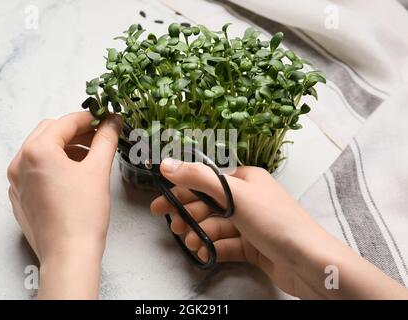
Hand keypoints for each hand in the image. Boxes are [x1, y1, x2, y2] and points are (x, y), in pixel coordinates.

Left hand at [7, 112, 121, 298]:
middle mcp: (20, 162)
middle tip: (99, 137)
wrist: (69, 254)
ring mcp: (16, 181)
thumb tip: (113, 121)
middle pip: (49, 133)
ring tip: (89, 158)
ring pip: (41, 151)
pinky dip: (54, 165)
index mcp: (37, 151)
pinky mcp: (20, 197)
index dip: (90, 118)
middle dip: (75, 132)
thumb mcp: (98, 170)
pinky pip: (35, 170)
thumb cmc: (83, 213)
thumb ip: (106, 139)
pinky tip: (73, 176)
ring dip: (65, 148)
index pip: (65, 122)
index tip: (107, 120)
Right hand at [151, 159, 407, 298]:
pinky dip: (212, 248)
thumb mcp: (234, 194)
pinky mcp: (253, 247)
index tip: (160, 206)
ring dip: (200, 234)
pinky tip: (202, 253)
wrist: (309, 261)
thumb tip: (166, 164)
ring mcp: (250, 224)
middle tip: (172, 227)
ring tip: (189, 243)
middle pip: (209, 205)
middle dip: (189, 216)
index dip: (181, 193)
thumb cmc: (273, 220)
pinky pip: (226, 245)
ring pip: (216, 227)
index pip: (206, 182)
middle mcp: (248, 199)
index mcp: (246, 179)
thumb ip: (198, 178)